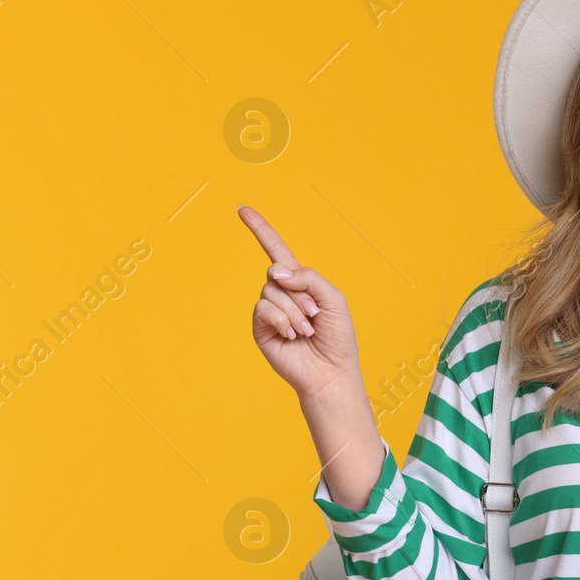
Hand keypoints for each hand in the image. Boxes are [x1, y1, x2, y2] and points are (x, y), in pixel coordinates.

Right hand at [238, 204, 362, 400]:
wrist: (330, 371)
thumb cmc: (337, 336)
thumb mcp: (332, 297)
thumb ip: (308, 277)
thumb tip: (275, 272)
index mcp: (299, 282)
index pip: (276, 249)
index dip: (260, 229)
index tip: (242, 209)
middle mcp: (281, 293)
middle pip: (276, 272)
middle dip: (299, 293)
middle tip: (314, 314)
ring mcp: (269, 311)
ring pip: (271, 291)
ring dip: (294, 311)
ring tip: (306, 329)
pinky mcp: (261, 328)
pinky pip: (263, 309)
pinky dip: (282, 320)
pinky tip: (292, 336)